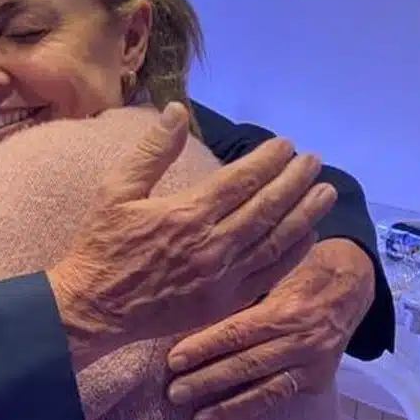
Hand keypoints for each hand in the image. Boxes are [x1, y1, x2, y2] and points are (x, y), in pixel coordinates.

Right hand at [46, 103, 337, 370]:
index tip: (286, 145)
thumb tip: (177, 111)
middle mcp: (212, 245)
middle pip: (267, 207)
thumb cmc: (102, 243)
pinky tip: (307, 235)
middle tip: (314, 161)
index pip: (241, 180)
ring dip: (305, 214)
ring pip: (275, 241)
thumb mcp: (116, 189)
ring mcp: (222, 278)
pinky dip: (292, 254)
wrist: (94, 307)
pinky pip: (268, 275)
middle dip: (295, 181)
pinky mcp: (224, 302)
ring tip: (325, 192)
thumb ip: (152, 151)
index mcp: (186, 213)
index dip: (268, 161)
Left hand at [165, 238, 376, 419]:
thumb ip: (242, 293)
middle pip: (246, 365)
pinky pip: (281, 396)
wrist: (348, 286)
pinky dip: (253, 408)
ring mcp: (311, 364)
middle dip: (207, 381)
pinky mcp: (317, 379)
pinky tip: (227, 416)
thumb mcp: (273, 272)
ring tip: (198, 418)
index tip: (173, 360)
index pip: (236, 333)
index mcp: (282, 310)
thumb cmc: (299, 271)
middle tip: (175, 393)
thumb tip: (194, 309)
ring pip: (265, 391)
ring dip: (228, 408)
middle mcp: (299, 341)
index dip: (203, 347)